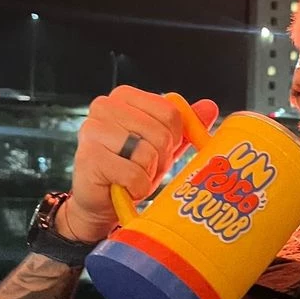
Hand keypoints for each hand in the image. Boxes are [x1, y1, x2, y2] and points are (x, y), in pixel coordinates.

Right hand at [57, 86, 218, 242]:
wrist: (102, 202)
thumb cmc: (131, 168)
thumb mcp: (162, 145)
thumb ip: (184, 124)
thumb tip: (210, 106)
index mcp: (124, 96)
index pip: (170, 112)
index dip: (174, 138)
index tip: (158, 150)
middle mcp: (104, 106)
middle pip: (160, 133)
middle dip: (160, 158)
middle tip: (142, 168)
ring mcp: (93, 130)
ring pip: (147, 153)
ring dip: (146, 173)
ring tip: (131, 176)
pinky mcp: (89, 157)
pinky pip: (134, 174)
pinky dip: (136, 187)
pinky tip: (123, 187)